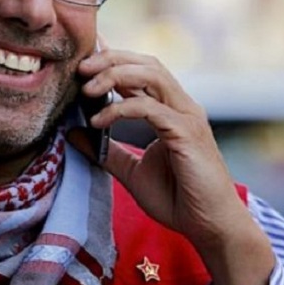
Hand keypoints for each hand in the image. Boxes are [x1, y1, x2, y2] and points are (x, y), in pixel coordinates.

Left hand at [68, 48, 273, 284]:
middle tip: (80, 68)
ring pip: (151, 75)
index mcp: (171, 109)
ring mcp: (187, 116)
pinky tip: (98, 121)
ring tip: (87, 88)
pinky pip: (149, 107)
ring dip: (115, 75)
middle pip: (147, 63)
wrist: (209, 225)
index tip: (83, 60)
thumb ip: (105, 151)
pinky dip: (120, 109)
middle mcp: (181, 106)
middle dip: (111, 59)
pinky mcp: (186, 132)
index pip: (142, 70)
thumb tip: (74, 133)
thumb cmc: (178, 199)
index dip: (113, 59)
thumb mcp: (132, 171)